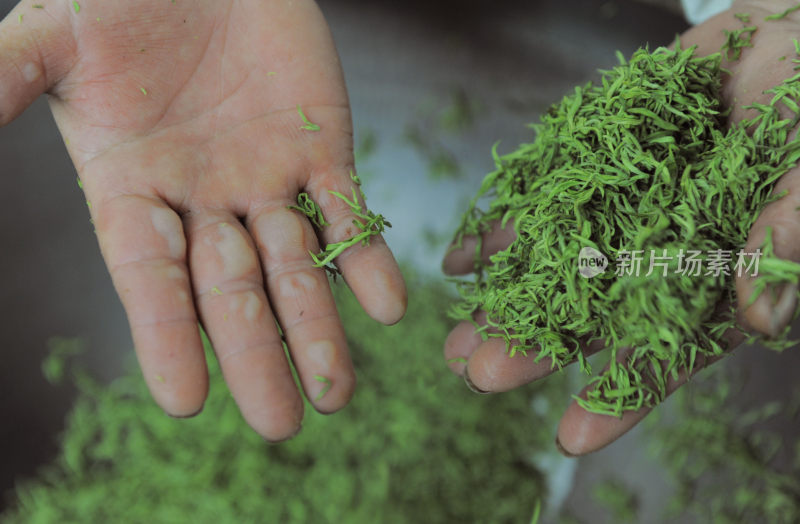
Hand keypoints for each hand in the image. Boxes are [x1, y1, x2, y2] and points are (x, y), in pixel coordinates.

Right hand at [0, 0, 405, 440]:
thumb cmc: (121, 0)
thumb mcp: (53, 38)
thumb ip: (8, 83)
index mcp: (134, 190)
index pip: (150, 281)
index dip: (166, 338)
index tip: (184, 401)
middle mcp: (204, 201)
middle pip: (233, 294)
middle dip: (258, 357)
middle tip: (282, 424)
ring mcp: (267, 179)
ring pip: (297, 268)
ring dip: (318, 328)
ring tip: (337, 391)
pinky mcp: (321, 149)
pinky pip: (349, 212)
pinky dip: (367, 258)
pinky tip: (387, 308)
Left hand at [442, 1, 799, 455]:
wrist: (790, 39)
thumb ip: (789, 237)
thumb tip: (758, 316)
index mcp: (710, 278)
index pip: (666, 351)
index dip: (622, 396)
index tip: (571, 438)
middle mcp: (655, 254)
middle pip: (591, 314)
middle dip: (536, 347)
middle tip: (480, 374)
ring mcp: (618, 211)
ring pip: (554, 267)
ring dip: (504, 301)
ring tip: (452, 340)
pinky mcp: (591, 164)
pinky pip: (539, 200)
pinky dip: (502, 228)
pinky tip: (463, 261)